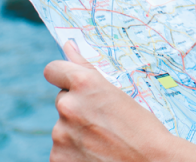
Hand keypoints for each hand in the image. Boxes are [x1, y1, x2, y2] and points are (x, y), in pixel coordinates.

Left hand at [44, 41, 195, 161]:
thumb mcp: (117, 92)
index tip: (70, 83)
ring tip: (103, 142)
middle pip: (63, 101)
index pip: (53, 70)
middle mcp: (68, 106)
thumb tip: (67, 45)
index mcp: (84, 83)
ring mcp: (60, 136)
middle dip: (77, 109)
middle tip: (103, 122)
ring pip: (62, 128)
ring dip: (76, 133)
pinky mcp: (58, 160)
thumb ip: (85, 69)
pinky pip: (61, 151)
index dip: (62, 75)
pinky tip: (95, 156)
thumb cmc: (141, 127)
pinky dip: (74, 154)